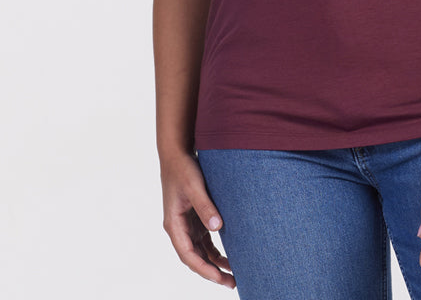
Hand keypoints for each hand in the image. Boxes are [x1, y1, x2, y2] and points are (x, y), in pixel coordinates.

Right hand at [160, 150, 235, 288]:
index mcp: (174, 225)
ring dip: (214, 264)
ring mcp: (186, 224)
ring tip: (232, 275)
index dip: (204, 269)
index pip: (188, 255)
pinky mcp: (194, 218)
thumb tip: (218, 227)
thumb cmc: (183, 168)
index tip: (220, 278)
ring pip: (200, 251)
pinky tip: (227, 256)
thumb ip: (205, 207)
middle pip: (195, 258)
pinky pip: (204, 241)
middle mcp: (178, 228)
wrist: (177, 153)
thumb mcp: (194, 186)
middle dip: (211, 272)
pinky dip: (214, 251)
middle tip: (232, 283)